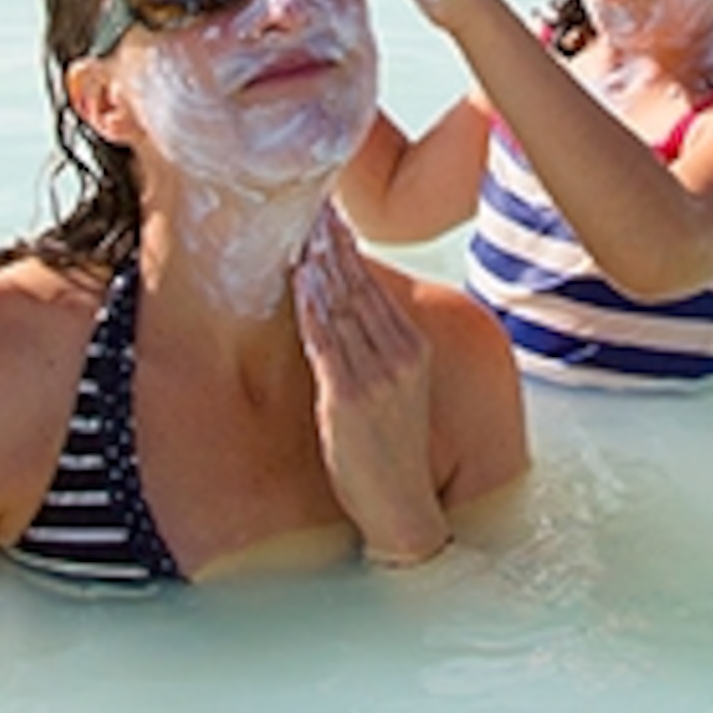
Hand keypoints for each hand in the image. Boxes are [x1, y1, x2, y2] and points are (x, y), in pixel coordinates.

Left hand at [291, 211, 449, 565]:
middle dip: (332, 244)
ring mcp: (376, 375)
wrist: (402, 506)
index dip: (348, 248)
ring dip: (318, 264)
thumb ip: (377, 349)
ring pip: (341, 305)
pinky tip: (299, 278)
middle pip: (358, 286)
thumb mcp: (395, 391)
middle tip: (309, 205)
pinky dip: (311, 305)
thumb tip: (343, 309)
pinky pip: (325, 340)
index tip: (329, 215)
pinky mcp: (349, 396)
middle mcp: (400, 355)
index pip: (374, 285)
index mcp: (413, 348)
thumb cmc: (391, 451)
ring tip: (299, 229)